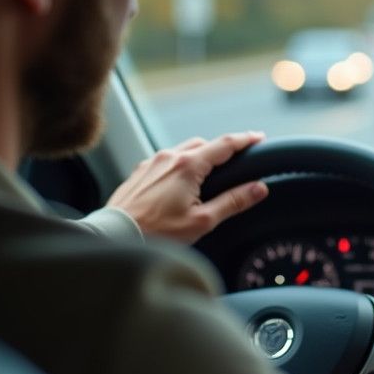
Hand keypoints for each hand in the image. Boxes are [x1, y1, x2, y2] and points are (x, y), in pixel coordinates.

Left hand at [107, 132, 268, 244]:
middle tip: (237, 160)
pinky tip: (182, 183)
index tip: (258, 137)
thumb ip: (233, 202)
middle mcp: (169, 157)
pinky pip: (166, 160)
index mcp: (188, 166)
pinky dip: (180, 164)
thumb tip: (258, 188)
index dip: (245, 139)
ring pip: (183, 150)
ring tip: (210, 174)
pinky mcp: (140, 172)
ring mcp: (152, 163)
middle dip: (222, 149)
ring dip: (200, 156)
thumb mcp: (202, 221)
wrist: (115, 236)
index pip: (225, 144)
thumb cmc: (156, 232)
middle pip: (204, 144)